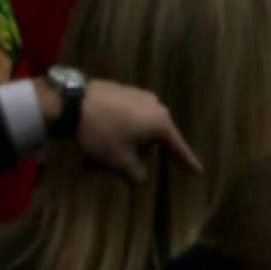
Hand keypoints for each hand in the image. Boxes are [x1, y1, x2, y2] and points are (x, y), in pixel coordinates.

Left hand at [34, 77, 202, 181]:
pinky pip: (126, 116)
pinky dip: (116, 129)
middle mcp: (155, 106)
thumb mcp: (119, 161)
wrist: (73, 102)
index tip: (197, 170)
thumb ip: (136, 173)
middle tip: (112, 167)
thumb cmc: (103, 134)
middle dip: (135, 154)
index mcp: (160, 123)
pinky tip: (97, 136)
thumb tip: (141, 178)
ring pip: (136, 128)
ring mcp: (139, 96)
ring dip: (122, 143)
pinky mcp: (123, 91)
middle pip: (151, 139)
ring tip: (96, 155)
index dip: (186, 161)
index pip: (177, 147)